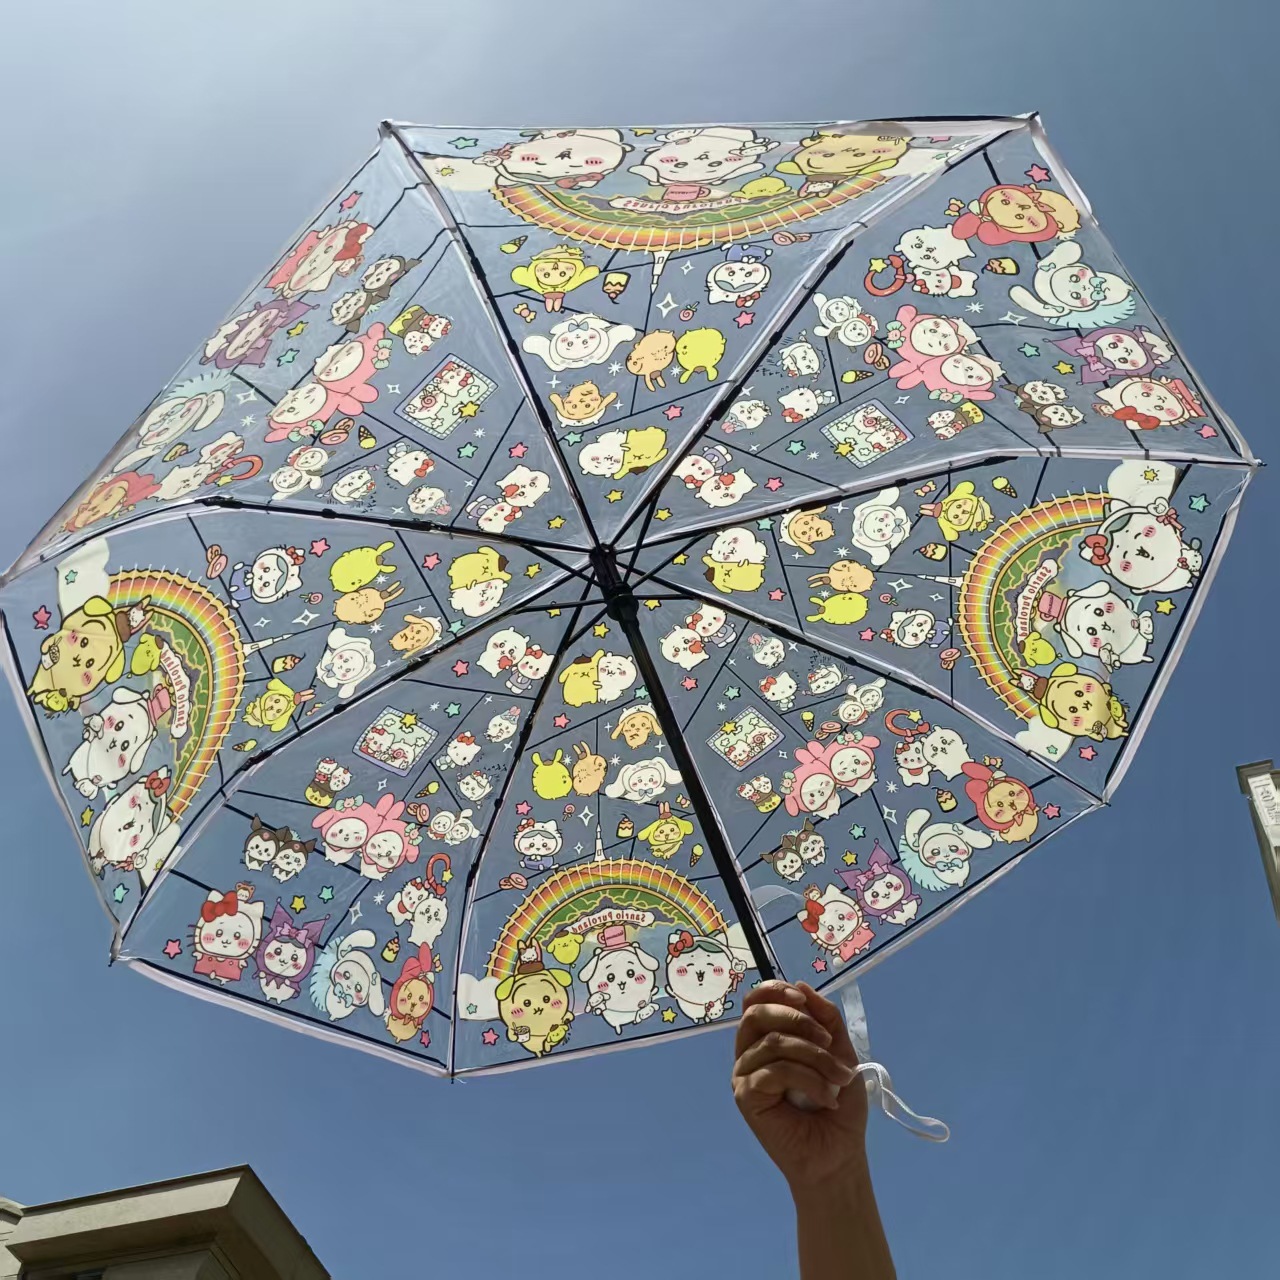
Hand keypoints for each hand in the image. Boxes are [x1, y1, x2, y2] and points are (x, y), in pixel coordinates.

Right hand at [732, 981, 867, 1192]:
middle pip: (756, 1014)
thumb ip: (825, 1018)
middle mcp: (749, 1053)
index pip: (755, 1000)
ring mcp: (744, 1075)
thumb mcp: (840, 1052)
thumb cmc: (838, 1104)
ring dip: (814, 1057)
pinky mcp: (746, 1097)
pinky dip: (808, 1080)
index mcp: (766, 1037)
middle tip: (828, 1041)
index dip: (776, 991)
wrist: (839, 1153)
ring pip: (772, 1043)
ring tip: (840, 1079)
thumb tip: (801, 986)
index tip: (803, 1000)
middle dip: (796, 1019)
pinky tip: (827, 1099)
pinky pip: (773, 1072)